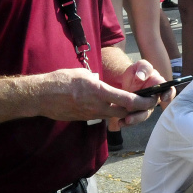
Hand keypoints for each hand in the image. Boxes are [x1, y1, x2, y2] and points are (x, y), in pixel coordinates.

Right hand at [36, 67, 156, 125]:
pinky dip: (108, 113)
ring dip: (123, 112)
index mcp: (99, 91)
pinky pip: (101, 117)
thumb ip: (95, 79)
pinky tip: (108, 106)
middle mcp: (97, 106)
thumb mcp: (82, 73)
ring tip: (129, 106)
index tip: (152, 100)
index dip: (143, 102)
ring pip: (113, 116)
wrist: (40, 96)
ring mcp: (90, 115)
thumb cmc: (60, 80)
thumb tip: (100, 81)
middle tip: (144, 104)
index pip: (128, 101)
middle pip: (124, 112)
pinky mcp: (83, 119)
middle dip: (136, 110)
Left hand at [112, 61, 173, 123]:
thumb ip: (143, 68)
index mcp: (158, 85)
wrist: (126, 80)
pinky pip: (134, 118)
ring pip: (143, 115)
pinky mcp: (137, 112)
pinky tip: (119, 122)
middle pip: (152, 107)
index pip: (169, 90)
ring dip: (135, 119)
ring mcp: (145, 106)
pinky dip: (126, 122)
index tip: (162, 98)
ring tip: (125, 121)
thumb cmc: (137, 72)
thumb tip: (141, 77)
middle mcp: (154, 98)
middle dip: (143, 113)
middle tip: (133, 115)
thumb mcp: (140, 65)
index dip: (168, 95)